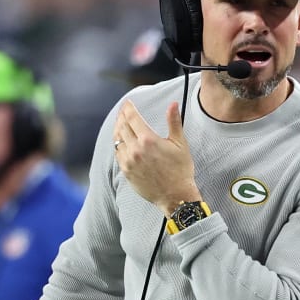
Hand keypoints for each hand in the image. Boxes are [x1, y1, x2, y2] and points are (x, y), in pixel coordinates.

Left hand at [113, 100, 200, 214]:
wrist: (175, 196)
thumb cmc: (181, 170)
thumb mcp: (180, 144)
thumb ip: (174, 122)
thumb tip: (172, 104)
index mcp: (149, 139)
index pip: (133, 118)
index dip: (128, 108)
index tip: (128, 103)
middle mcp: (136, 149)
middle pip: (122, 126)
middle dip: (122, 116)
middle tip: (123, 110)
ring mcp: (129, 161)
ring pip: (117, 139)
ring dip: (117, 128)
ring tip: (120, 122)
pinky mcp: (126, 172)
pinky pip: (118, 154)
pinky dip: (118, 144)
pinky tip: (120, 141)